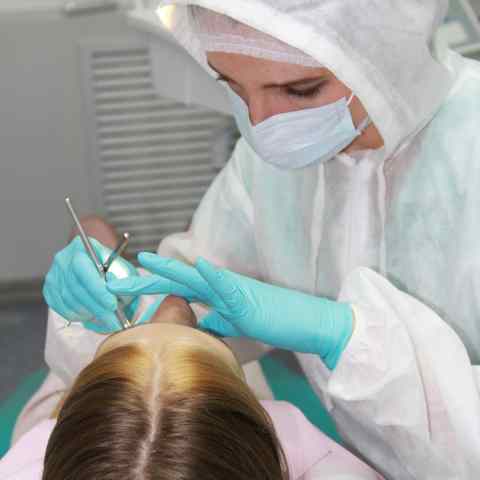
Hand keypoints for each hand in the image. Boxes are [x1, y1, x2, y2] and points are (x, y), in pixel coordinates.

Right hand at [43, 236, 137, 332]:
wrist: (102, 271)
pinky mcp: (50, 288)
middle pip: (76, 287)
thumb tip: (112, 288)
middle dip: (98, 307)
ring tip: (106, 319)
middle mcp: (64, 258)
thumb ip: (120, 279)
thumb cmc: (116, 271)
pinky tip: (91, 315)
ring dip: (89, 312)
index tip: (112, 305)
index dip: (98, 289)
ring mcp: (54, 274)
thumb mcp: (124, 271)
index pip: (84, 269)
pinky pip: (61, 307)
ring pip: (69, 299)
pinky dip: (77, 315)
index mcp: (82, 247)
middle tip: (114, 321)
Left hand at [108, 253, 352, 368]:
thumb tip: (196, 327)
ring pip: (196, 277)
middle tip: (114, 282)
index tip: (123, 290)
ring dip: (170, 270)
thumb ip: (215, 321)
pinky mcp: (248, 298)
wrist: (303, 321)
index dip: (150, 286)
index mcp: (215, 292)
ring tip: (146, 262)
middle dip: (146, 280)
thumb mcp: (235, 323)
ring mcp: (233, 289)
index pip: (176, 288)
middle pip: (177, 280)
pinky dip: (212, 275)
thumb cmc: (272, 321)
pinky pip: (228, 285)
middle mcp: (219, 286)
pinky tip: (198, 266)